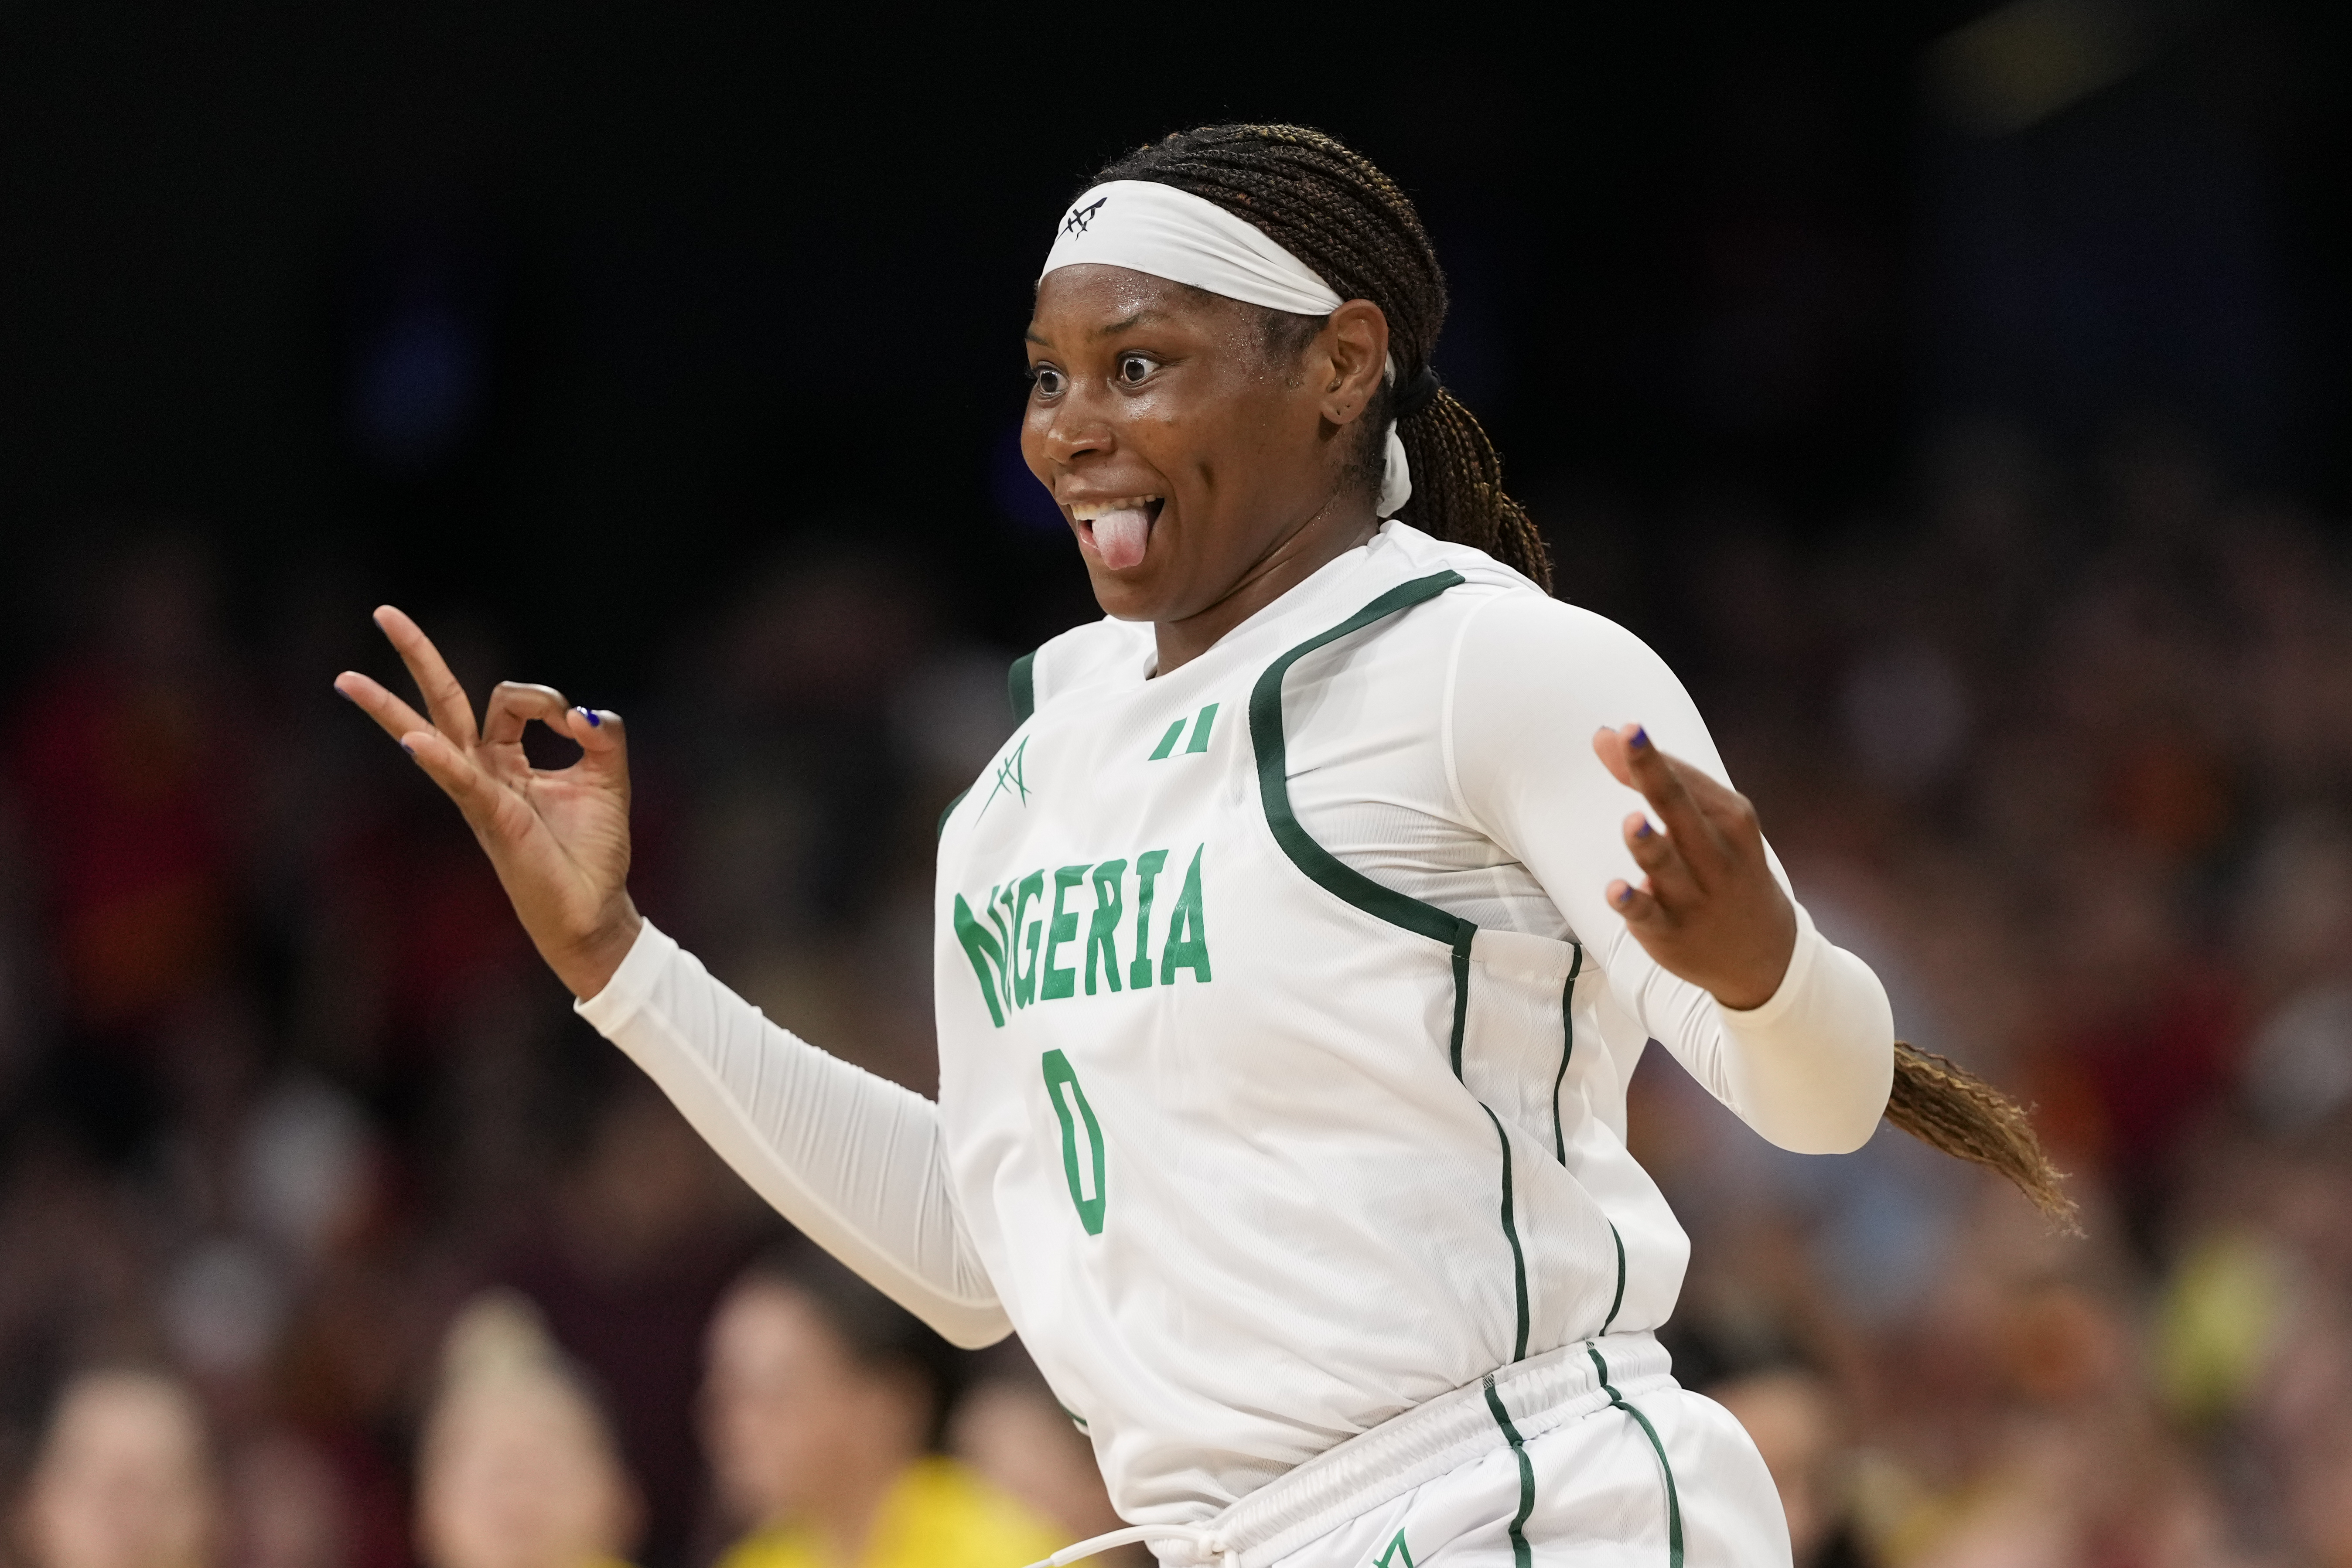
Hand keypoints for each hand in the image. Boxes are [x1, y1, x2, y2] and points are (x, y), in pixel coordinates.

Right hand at [335, 606, 641, 1000]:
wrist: (594, 914)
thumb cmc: (592, 853)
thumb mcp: (608, 781)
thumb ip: (601, 738)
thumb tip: (580, 712)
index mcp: (507, 761)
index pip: (511, 700)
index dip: (547, 700)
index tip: (577, 727)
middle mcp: (483, 772)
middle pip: (445, 701)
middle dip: (417, 656)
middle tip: (383, 611)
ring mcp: (480, 794)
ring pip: (432, 735)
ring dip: (390, 707)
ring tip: (346, 678)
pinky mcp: (492, 818)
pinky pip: (462, 781)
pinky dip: (441, 759)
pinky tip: (415, 742)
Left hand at [1591, 723, 1795, 1011]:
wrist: (1763, 952)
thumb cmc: (1725, 867)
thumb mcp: (1710, 822)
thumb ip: (1661, 780)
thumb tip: (1602, 735)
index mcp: (1731, 819)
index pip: (1687, 780)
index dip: (1651, 755)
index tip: (1623, 729)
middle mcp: (1716, 854)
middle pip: (1678, 807)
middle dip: (1653, 772)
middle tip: (1630, 737)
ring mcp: (1694, 896)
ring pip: (1664, 864)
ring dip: (1648, 843)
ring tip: (1633, 821)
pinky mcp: (1671, 931)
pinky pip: (1647, 914)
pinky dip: (1632, 902)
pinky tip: (1615, 889)